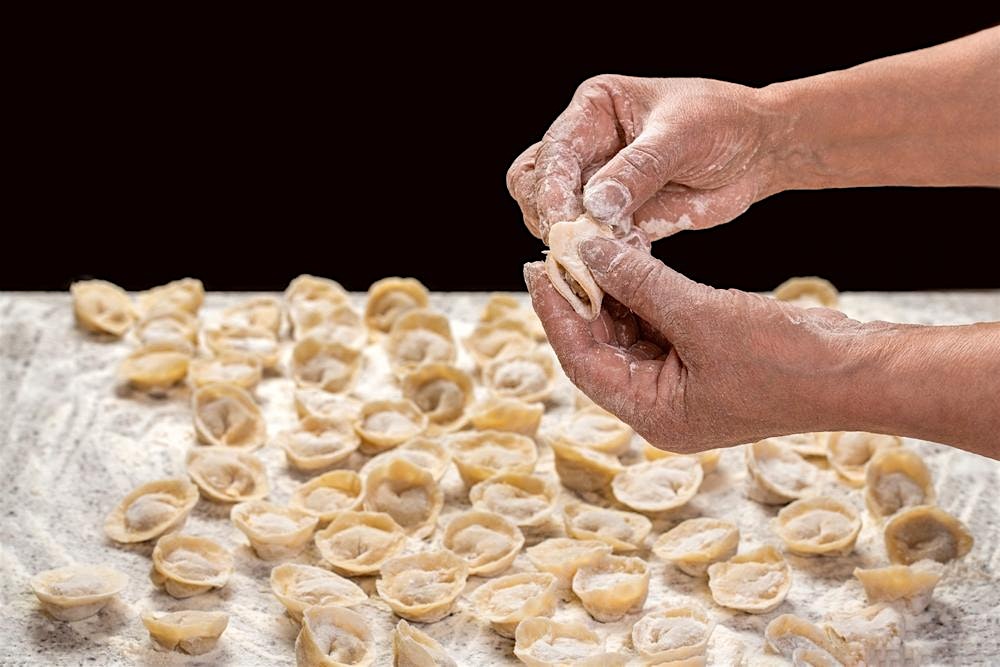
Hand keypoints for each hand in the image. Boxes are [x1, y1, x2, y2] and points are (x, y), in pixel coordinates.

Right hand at [507, 75, 782, 241]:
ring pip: (555, 220)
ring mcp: (596, 185)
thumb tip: (594, 205)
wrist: (759, 151)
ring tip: (604, 251)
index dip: (550, 187)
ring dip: (572, 241)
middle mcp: (586, 147)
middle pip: (534, 186)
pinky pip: (592, 244)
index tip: (562, 220)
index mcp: (593, 110)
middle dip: (549, 216)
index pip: (553, 151)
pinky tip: (628, 257)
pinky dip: (601, 257)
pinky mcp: (616, 219)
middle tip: (574, 242)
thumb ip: (638, 170)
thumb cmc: (722, 124)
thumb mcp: (682, 136)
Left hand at [524, 237, 871, 451]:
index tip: (536, 270)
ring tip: (588, 246)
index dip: (556, 315)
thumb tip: (589, 252)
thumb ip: (641, 284)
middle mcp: (661, 405)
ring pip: (629, 334)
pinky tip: (627, 258)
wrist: (857, 370)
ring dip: (610, 292)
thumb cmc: (786, 360)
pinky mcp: (703, 362)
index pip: (584, 363)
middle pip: (601, 348)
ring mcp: (683, 385)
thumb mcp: (703, 317)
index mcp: (654, 415)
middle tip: (558, 250)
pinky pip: (658, 325)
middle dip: (581, 299)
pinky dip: (642, 294)